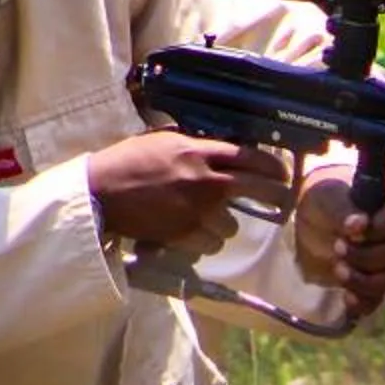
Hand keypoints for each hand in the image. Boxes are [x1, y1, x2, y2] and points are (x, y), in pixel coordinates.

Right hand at [88, 132, 291, 250]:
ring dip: (224, 223)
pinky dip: (205, 241)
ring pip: (232, 224)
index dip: (273, 167)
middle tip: (281, 199)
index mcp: (199, 151)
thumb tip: (221, 148)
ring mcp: (196, 210)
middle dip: (275, 195)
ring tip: (208, 218)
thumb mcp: (163, 141)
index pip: (250, 157)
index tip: (283, 174)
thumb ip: (194, 144)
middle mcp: (204, 180)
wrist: (101, 192)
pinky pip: (211, 243)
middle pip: (257, 189)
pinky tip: (192, 233)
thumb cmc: (127, 162)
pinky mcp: (185, 234)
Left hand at [290, 171, 384, 321]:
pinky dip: (363, 302)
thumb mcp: (326, 199)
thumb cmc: (322, 203)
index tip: (355, 229)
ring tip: (338, 270)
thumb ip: (343, 209)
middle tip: (337, 247)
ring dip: (365, 280)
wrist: (308, 227)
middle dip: (366, 254)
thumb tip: (358, 223)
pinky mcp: (372, 284)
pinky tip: (346, 297)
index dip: (384, 224)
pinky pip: (378, 299)